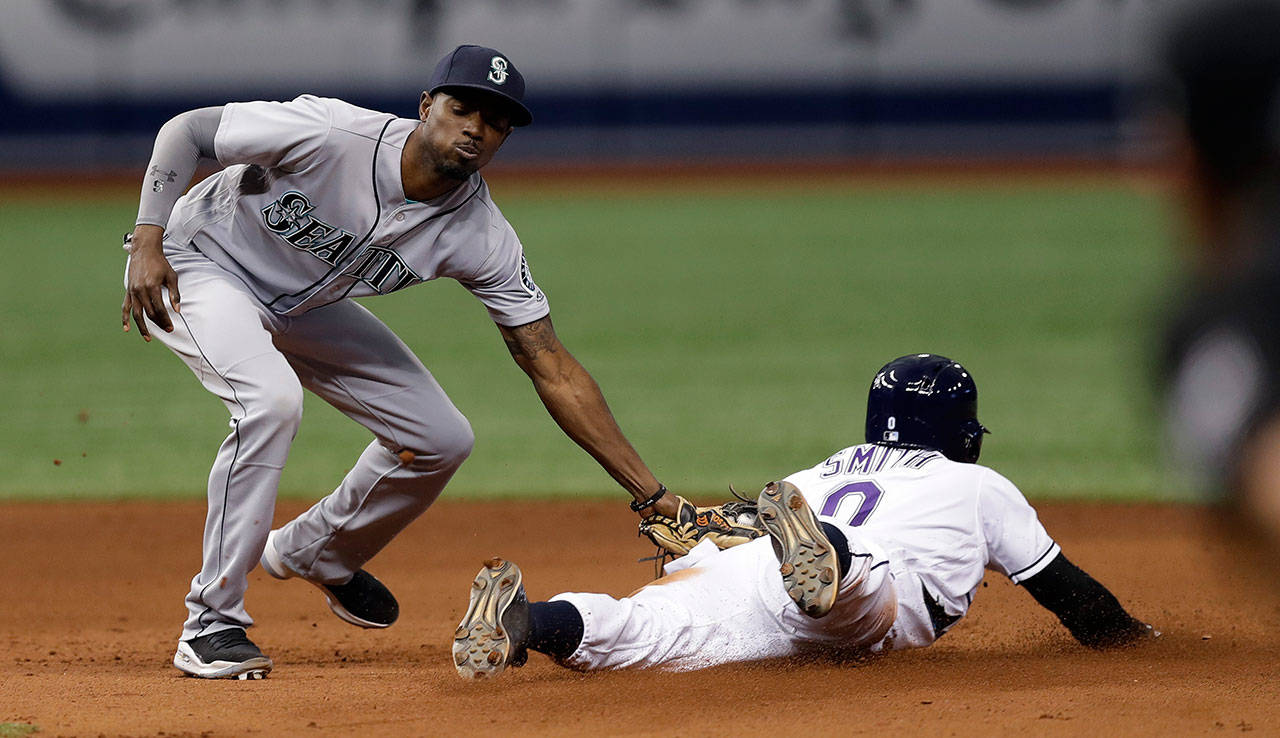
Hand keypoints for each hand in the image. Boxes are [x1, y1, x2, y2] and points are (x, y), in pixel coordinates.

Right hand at [121, 224, 180, 341]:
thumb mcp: (172, 277)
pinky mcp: (128, 291)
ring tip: (148, 338)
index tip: (171, 327)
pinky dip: (125, 318)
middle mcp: (140, 290)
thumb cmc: (160, 263)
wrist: (144, 251)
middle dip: (158, 323)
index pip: (159, 309)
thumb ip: (175, 294)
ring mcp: (132, 291)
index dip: (165, 319)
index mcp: (152, 287)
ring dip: (142, 326)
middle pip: (149, 313)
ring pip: (137, 313)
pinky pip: (126, 307)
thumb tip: (178, 310)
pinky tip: (127, 328)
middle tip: (168, 330)